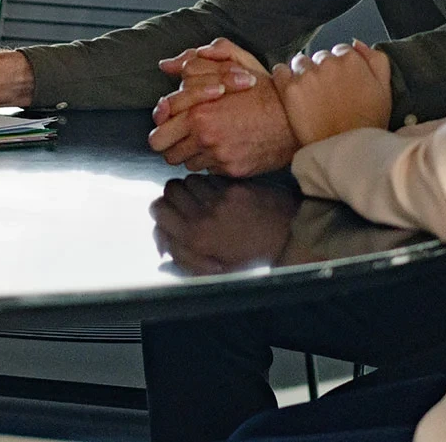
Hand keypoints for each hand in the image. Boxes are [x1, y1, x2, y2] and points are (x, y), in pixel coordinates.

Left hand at [149, 37, 292, 174]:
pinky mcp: (232, 170)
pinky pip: (209, 168)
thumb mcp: (233, 64)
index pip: (159, 126)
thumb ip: (195, 62)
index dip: (163, 121)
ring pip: (186, 162)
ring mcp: (219, 156)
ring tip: (207, 137)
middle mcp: (205, 137)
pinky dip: (212, 159)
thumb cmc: (264, 90)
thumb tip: (167, 65)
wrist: (295, 118)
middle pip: (164, 150)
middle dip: (169, 141)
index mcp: (199, 111)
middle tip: (180, 133)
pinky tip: (225, 144)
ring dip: (191, 150)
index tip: (170, 118)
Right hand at [150, 175, 299, 274]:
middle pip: (170, 189)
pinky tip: (222, 195)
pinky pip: (211, 178)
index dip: (161, 211)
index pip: (158, 209)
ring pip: (190, 179)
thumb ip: (183, 256)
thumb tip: (162, 242)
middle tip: (186, 204)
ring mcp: (221, 198)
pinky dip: (211, 184)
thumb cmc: (250, 259)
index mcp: (196, 238)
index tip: (170, 215)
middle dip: (174, 195)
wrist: (287, 243)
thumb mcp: (213, 268)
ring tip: (204, 198)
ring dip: (193, 187)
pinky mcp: (236, 187)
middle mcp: (205, 215)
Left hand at [269, 41, 391, 145]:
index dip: (341, 66)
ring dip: (302, 73)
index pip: (341, 51)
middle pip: (320, 56)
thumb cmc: (367, 124)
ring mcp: (307, 75)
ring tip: (309, 94)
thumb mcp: (384, 90)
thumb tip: (358, 44)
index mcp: (352, 60)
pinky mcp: (289, 89)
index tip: (340, 81)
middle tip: (326, 92)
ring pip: (300, 62)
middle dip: (322, 69)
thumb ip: (376, 60)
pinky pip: (279, 71)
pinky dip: (283, 77)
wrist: (345, 150)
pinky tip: (291, 92)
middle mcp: (328, 63)